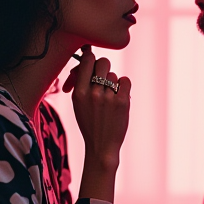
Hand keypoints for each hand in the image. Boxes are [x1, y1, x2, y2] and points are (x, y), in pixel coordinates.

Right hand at [62, 46, 130, 171]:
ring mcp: (108, 97)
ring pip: (113, 75)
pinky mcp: (122, 102)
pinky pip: (125, 80)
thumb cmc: (89, 123)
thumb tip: (87, 60)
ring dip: (112, 83)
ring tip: (109, 96)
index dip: (91, 58)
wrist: (101, 146)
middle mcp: (93, 93)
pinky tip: (119, 95)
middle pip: (102, 62)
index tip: (91, 62)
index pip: (87, 61)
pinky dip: (123, 86)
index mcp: (79, 93)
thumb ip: (81, 83)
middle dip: (103, 68)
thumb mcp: (78, 104)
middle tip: (101, 77)